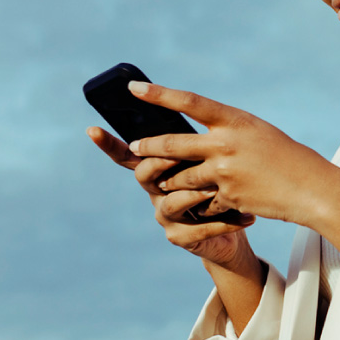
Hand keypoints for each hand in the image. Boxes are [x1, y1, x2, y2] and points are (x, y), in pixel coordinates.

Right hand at [86, 122, 256, 270]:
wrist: (236, 225)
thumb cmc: (222, 184)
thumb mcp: (211, 158)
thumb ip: (195, 140)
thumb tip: (190, 101)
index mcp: (159, 169)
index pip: (128, 154)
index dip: (109, 144)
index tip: (92, 129)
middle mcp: (155, 192)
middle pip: (145, 175)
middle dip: (161, 163)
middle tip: (179, 154)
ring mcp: (166, 217)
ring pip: (172, 202)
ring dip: (195, 193)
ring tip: (216, 189)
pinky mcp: (181, 238)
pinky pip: (199, 229)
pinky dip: (224, 223)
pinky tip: (247, 218)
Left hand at [118, 80, 339, 230]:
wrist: (312, 188)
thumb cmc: (287, 158)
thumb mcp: (258, 133)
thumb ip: (227, 131)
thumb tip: (197, 134)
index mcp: (234, 120)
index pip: (189, 102)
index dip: (159, 94)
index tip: (134, 89)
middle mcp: (226, 143)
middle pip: (172, 143)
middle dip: (148, 147)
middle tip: (135, 148)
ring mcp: (224, 171)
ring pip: (181, 177)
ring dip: (173, 181)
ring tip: (166, 182)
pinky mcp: (228, 195)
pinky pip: (203, 200)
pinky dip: (206, 203)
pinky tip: (215, 202)